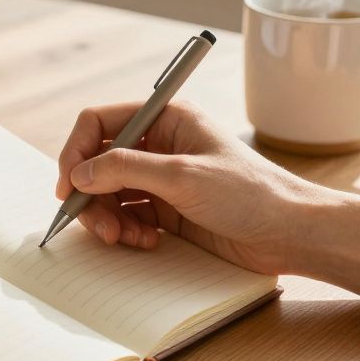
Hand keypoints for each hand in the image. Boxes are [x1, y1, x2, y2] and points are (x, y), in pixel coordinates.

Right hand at [56, 102, 359, 309]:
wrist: (292, 233)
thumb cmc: (251, 194)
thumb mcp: (183, 176)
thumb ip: (125, 170)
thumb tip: (78, 174)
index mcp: (166, 118)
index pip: (100, 122)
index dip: (76, 151)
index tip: (68, 186)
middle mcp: (159, 145)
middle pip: (98, 162)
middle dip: (91, 194)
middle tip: (96, 226)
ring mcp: (162, 179)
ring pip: (108, 193)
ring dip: (107, 218)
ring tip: (124, 239)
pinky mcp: (167, 210)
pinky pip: (126, 216)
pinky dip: (125, 231)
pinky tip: (144, 242)